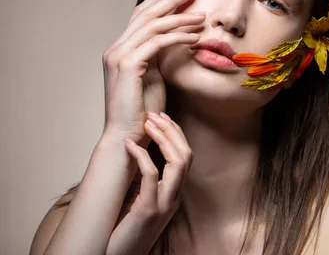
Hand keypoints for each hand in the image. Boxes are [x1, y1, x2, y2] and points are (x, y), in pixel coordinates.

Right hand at [101, 0, 203, 141]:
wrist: (127, 135)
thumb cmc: (143, 110)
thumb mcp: (153, 76)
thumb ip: (157, 57)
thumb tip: (173, 40)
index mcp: (121, 49)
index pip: (140, 16)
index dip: (160, 0)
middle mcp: (116, 48)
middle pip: (145, 14)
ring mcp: (119, 56)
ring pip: (152, 25)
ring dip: (179, 17)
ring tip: (202, 16)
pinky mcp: (128, 66)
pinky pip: (157, 43)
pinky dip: (177, 37)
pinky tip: (195, 37)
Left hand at [106, 111, 193, 254]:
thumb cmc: (124, 231)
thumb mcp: (139, 202)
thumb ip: (144, 182)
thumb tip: (137, 154)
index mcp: (173, 193)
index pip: (185, 156)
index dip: (176, 134)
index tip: (161, 117)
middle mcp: (174, 197)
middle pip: (186, 155)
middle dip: (172, 130)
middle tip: (155, 114)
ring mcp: (164, 204)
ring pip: (178, 163)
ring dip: (163, 138)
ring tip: (148, 123)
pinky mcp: (149, 211)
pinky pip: (151, 177)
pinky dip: (142, 157)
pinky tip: (130, 146)